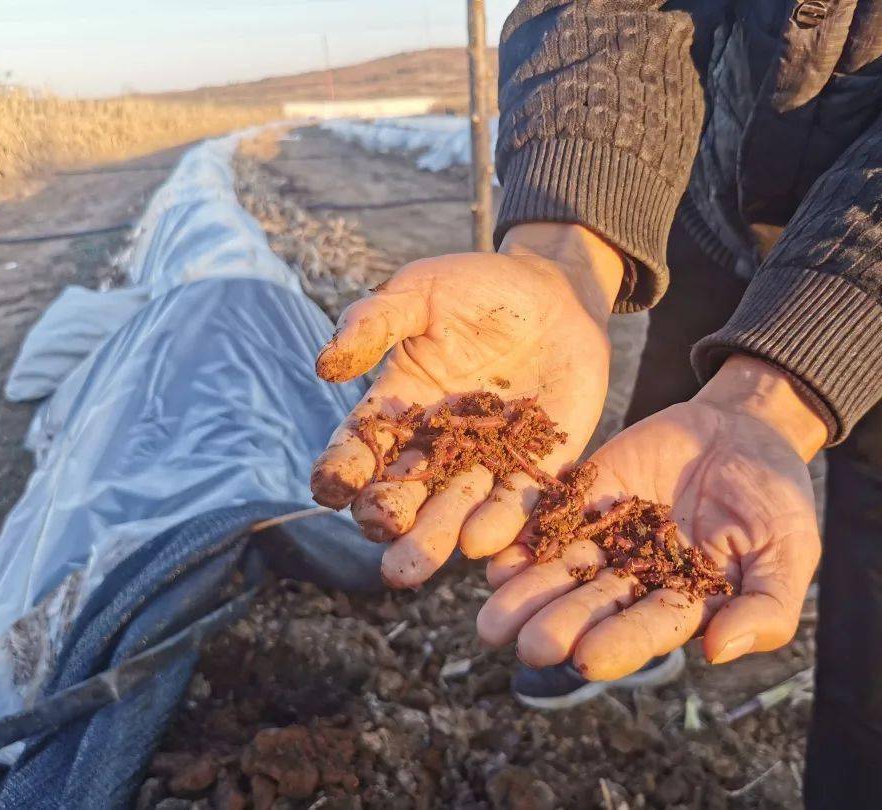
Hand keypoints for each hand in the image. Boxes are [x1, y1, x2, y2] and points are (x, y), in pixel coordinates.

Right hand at [311, 224, 624, 588]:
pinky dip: (499, 523)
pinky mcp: (537, 464)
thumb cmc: (477, 288)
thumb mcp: (420, 291)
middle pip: (403, 493)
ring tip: (415, 565)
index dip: (341, 469)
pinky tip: (482, 541)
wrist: (557, 292)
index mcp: (398, 407)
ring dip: (434, 537)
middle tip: (382, 536)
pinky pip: (516, 501)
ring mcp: (487, 459)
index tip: (330, 488)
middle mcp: (436, 445)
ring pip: (455, 509)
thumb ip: (374, 321)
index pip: (360, 447)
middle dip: (388, 519)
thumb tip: (325, 364)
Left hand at [476, 356, 825, 677]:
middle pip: (591, 606)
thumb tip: (718, 652)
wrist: (745, 428)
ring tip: (494, 616)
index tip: (587, 660)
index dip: (619, 643)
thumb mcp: (790, 553)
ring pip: (559, 569)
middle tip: (527, 645)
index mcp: (683, 603)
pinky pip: (547, 516)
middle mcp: (635, 578)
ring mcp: (606, 535)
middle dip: (558, 626)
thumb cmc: (777, 499)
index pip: (648, 629)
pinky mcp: (584, 494)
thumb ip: (766, 607)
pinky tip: (492, 554)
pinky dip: (520, 535)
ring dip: (525, 594)